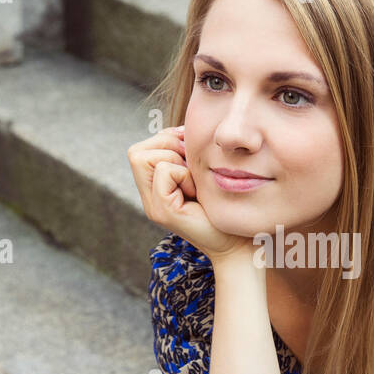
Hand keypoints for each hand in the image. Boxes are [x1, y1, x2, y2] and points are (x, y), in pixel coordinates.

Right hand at [127, 125, 252, 262]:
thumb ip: (186, 155)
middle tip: (191, 168)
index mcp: (156, 189)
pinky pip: (165, 170)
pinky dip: (184, 175)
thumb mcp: (201, 173)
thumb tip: (182, 130)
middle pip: (136, 152)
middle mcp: (149, 199)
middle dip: (166, 148)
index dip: (164, 141)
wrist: (237, 243)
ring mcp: (152, 207)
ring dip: (175, 162)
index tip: (189, 155)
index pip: (141, 150)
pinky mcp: (162, 211)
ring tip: (193, 183)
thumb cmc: (225, 207)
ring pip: (144, 158)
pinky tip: (196, 193)